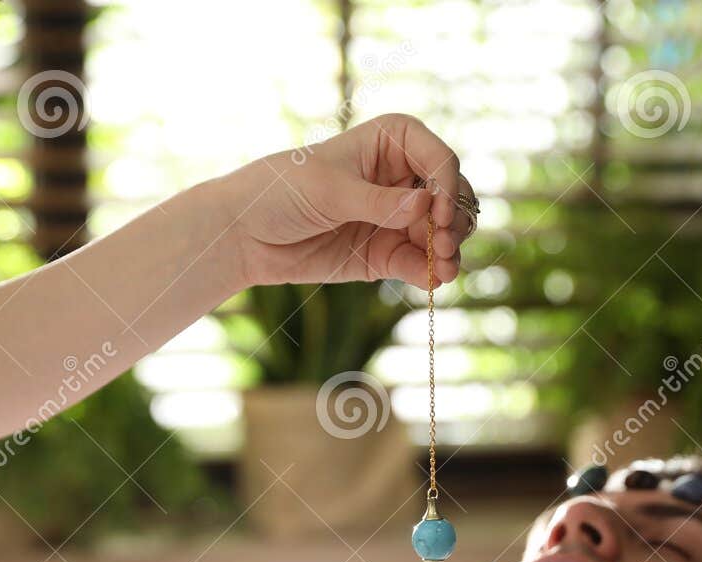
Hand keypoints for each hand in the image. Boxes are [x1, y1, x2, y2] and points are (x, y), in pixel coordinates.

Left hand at [222, 114, 475, 290]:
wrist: (246, 234)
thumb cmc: (281, 191)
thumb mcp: (329, 191)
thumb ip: (378, 202)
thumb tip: (426, 205)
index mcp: (393, 141)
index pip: (440, 160)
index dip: (448, 187)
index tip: (438, 215)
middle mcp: (403, 176)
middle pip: (451, 197)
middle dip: (455, 221)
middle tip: (442, 245)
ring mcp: (398, 217)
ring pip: (443, 232)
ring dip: (449, 250)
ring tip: (443, 268)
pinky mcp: (387, 253)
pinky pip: (419, 262)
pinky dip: (430, 271)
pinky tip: (433, 280)